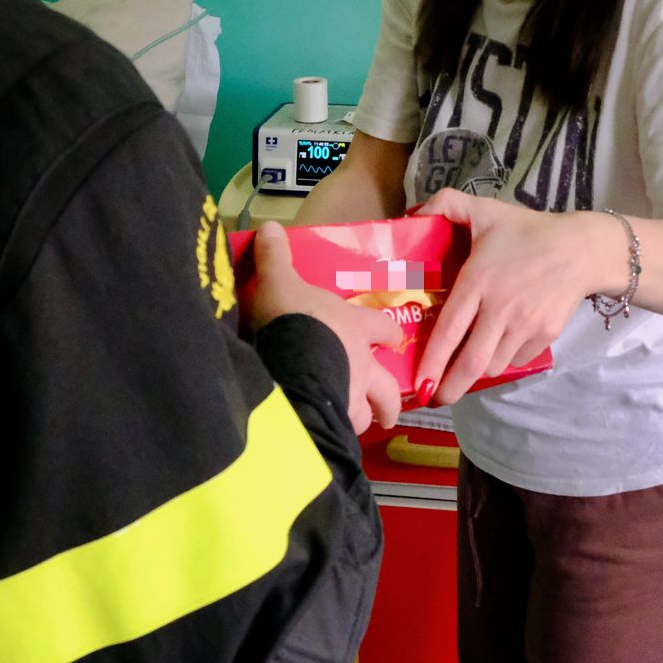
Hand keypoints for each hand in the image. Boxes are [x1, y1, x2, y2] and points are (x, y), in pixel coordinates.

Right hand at [249, 223, 403, 433]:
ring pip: (367, 414)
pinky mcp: (334, 422)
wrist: (291, 358)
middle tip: (388, 411)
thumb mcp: (278, 280)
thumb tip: (269, 225)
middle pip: (387, 386)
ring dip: (362, 419)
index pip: (382, 327)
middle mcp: (362, 364)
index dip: (388, 333)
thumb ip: (274, 257)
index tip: (393, 340)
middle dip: (389, 400)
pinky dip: (335, 434)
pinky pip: (339, 433)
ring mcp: (352, 396)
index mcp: (354, 325)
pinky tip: (325, 437)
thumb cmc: (292, 316)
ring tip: (352, 426)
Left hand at [412, 190, 601, 404]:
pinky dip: (504, 359)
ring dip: (476, 371)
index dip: (432, 363)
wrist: (582, 249)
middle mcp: (500, 309)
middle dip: (451, 387)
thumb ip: (447, 204)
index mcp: (478, 281)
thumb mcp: (486, 210)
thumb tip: (415, 212)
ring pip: (493, 365)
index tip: (419, 384)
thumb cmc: (528, 231)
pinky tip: (498, 346)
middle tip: (436, 397)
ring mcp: (525, 326)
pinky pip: (517, 359)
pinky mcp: (545, 336)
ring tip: (464, 368)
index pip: (449, 331)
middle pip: (472, 362)